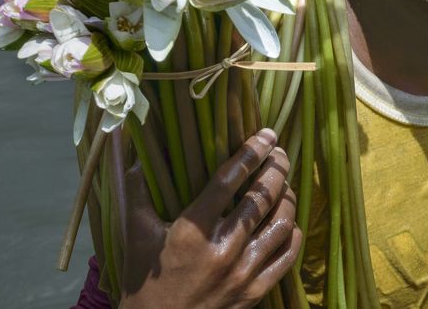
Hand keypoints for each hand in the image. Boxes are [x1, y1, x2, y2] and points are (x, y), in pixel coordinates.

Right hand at [121, 129, 301, 308]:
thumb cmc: (145, 282)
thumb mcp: (135, 236)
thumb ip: (138, 192)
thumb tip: (139, 153)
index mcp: (192, 231)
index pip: (229, 179)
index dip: (251, 152)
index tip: (266, 134)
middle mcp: (222, 249)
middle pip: (262, 197)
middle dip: (276, 168)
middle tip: (279, 154)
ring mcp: (242, 272)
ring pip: (281, 223)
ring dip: (287, 197)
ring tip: (284, 183)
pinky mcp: (255, 292)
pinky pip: (286, 256)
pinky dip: (292, 233)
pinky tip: (288, 221)